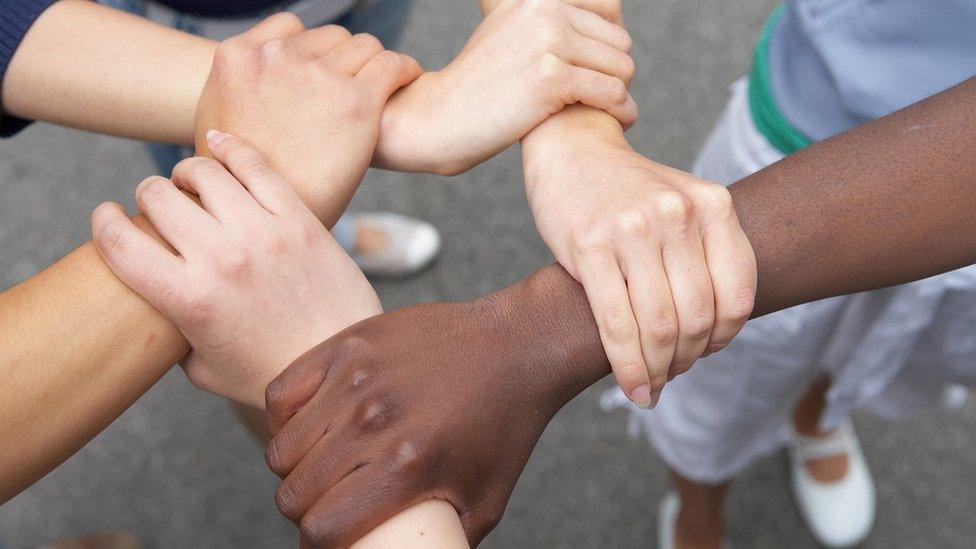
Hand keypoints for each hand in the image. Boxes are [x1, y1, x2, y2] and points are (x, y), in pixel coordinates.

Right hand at [91, 133, 381, 407]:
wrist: (344, 364)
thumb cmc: (274, 374)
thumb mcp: (205, 369)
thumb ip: (173, 336)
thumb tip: (156, 310)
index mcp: (188, 300)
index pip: (119, 242)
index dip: (103, 223)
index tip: (107, 217)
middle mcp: (220, 259)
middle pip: (157, 197)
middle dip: (147, 197)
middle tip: (158, 206)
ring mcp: (262, 233)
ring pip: (203, 172)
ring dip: (186, 173)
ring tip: (189, 183)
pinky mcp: (298, 219)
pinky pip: (255, 165)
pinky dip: (229, 147)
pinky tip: (218, 144)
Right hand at [194, 13, 421, 224]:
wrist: (267, 223)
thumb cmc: (243, 189)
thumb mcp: (218, 128)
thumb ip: (238, 94)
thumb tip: (254, 86)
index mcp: (236, 58)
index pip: (290, 28)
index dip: (313, 50)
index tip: (327, 71)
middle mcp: (275, 58)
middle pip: (330, 37)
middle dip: (344, 59)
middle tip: (357, 86)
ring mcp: (316, 76)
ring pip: (363, 46)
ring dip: (373, 64)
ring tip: (385, 85)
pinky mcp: (356, 100)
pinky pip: (392, 65)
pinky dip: (404, 69)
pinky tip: (406, 79)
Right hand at [263, 266, 608, 546]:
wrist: (517, 346)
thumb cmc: (504, 427)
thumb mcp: (486, 501)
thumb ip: (444, 541)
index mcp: (407, 466)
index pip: (321, 528)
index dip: (320, 543)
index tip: (332, 537)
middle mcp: (374, 422)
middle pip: (294, 492)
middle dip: (306, 510)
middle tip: (329, 502)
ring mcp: (357, 378)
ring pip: (281, 448)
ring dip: (294, 468)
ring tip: (320, 465)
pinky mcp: (348, 344)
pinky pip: (281, 392)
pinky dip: (285, 419)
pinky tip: (308, 426)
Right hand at [374, 0, 636, 174]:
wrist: (440, 118)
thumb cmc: (479, 87)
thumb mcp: (507, 33)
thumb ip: (541, 19)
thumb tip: (596, 14)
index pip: (608, 9)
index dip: (608, 46)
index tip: (596, 72)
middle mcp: (544, 11)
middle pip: (619, 41)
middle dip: (614, 73)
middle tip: (598, 99)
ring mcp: (548, 42)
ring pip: (622, 67)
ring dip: (619, 95)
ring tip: (605, 112)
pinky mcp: (551, 79)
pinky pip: (612, 93)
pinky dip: (620, 112)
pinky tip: (615, 123)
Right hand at [523, 122, 756, 407]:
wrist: (571, 149)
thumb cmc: (628, 191)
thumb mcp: (683, 207)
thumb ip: (706, 256)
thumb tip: (712, 335)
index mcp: (713, 205)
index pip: (736, 297)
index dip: (724, 339)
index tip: (705, 352)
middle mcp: (678, 214)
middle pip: (697, 318)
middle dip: (687, 360)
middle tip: (672, 373)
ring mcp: (634, 229)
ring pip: (661, 327)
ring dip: (660, 370)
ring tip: (653, 384)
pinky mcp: (590, 246)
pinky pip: (617, 325)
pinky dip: (629, 368)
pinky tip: (634, 386)